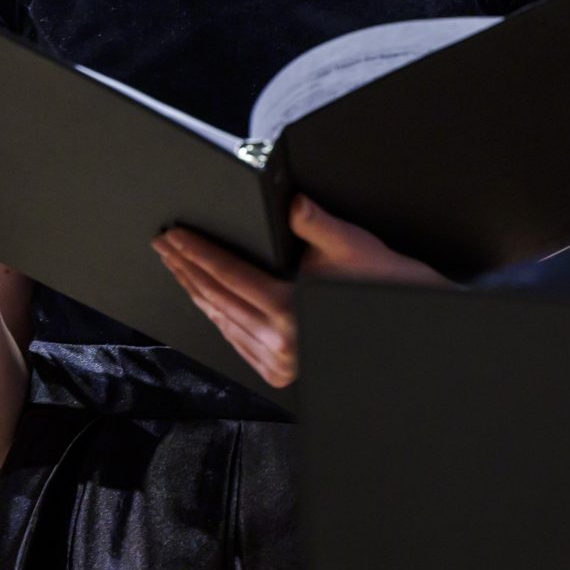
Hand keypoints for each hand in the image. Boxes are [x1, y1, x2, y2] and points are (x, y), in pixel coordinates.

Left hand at [153, 196, 443, 388]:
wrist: (403, 315)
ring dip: (196, 291)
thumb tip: (290, 198)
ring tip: (177, 265)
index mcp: (288, 313)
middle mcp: (279, 344)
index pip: (227, 276)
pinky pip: (235, 340)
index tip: (174, 235)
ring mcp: (278, 363)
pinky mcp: (279, 371)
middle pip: (217, 299)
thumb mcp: (348, 243)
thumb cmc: (378, 279)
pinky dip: (216, 315)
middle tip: (165, 245)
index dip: (196, 252)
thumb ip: (313, 221)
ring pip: (221, 321)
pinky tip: (205, 297)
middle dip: (186, 269)